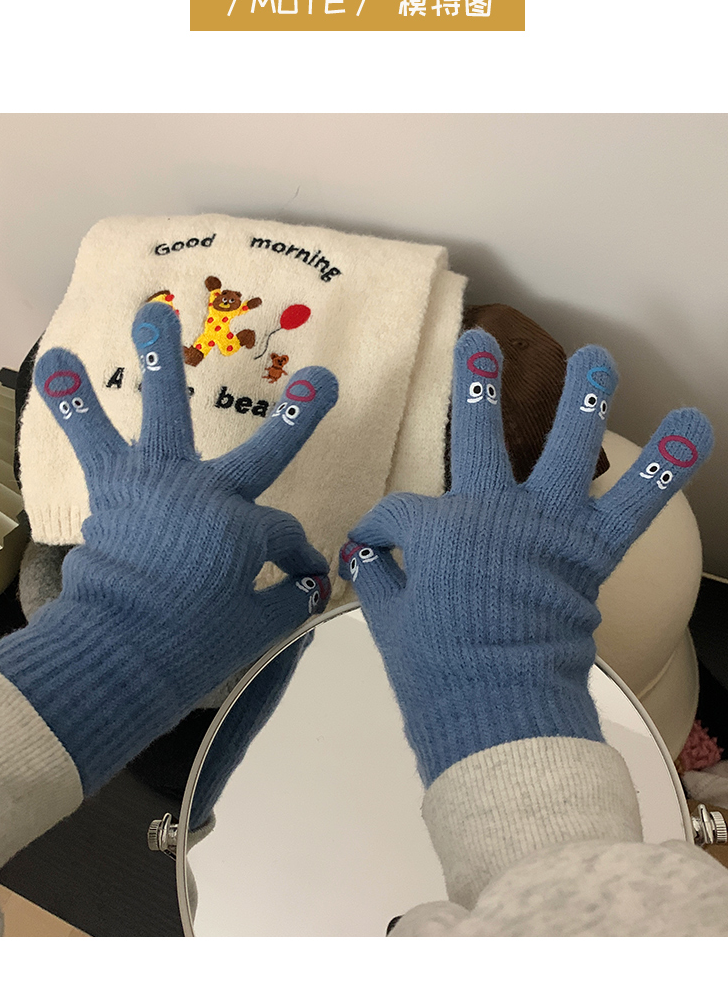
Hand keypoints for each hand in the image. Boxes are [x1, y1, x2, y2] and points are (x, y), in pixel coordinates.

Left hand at [0, 301, 336, 794]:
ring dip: (161, 360)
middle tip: (321, 382)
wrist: (114, 656)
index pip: (284, 538)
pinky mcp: (113, 486)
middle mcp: (208, 495)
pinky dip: (72, 402)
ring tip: (151, 311)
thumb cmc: (188, 649)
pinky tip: (56, 360)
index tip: (302, 578)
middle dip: (298, 420)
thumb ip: (285, 605)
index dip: (298, 558)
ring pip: (166, 413)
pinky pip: (91, 437)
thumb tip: (310, 588)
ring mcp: (159, 483)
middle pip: (262, 457)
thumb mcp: (251, 631)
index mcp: (244, 532)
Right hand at [340, 329, 711, 785]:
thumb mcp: (391, 624)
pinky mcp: (592, 548)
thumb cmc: (437, 672)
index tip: (373, 545)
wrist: (501, 711)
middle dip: (474, 385)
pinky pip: (637, 501)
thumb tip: (361, 554)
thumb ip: (378, 578)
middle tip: (479, 344)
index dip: (382, 526)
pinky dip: (667, 463)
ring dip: (582, 395)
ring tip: (596, 357)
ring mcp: (547, 523)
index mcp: (438, 529)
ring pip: (567, 444)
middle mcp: (493, 510)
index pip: (401, 512)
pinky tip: (694, 422)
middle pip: (477, 435)